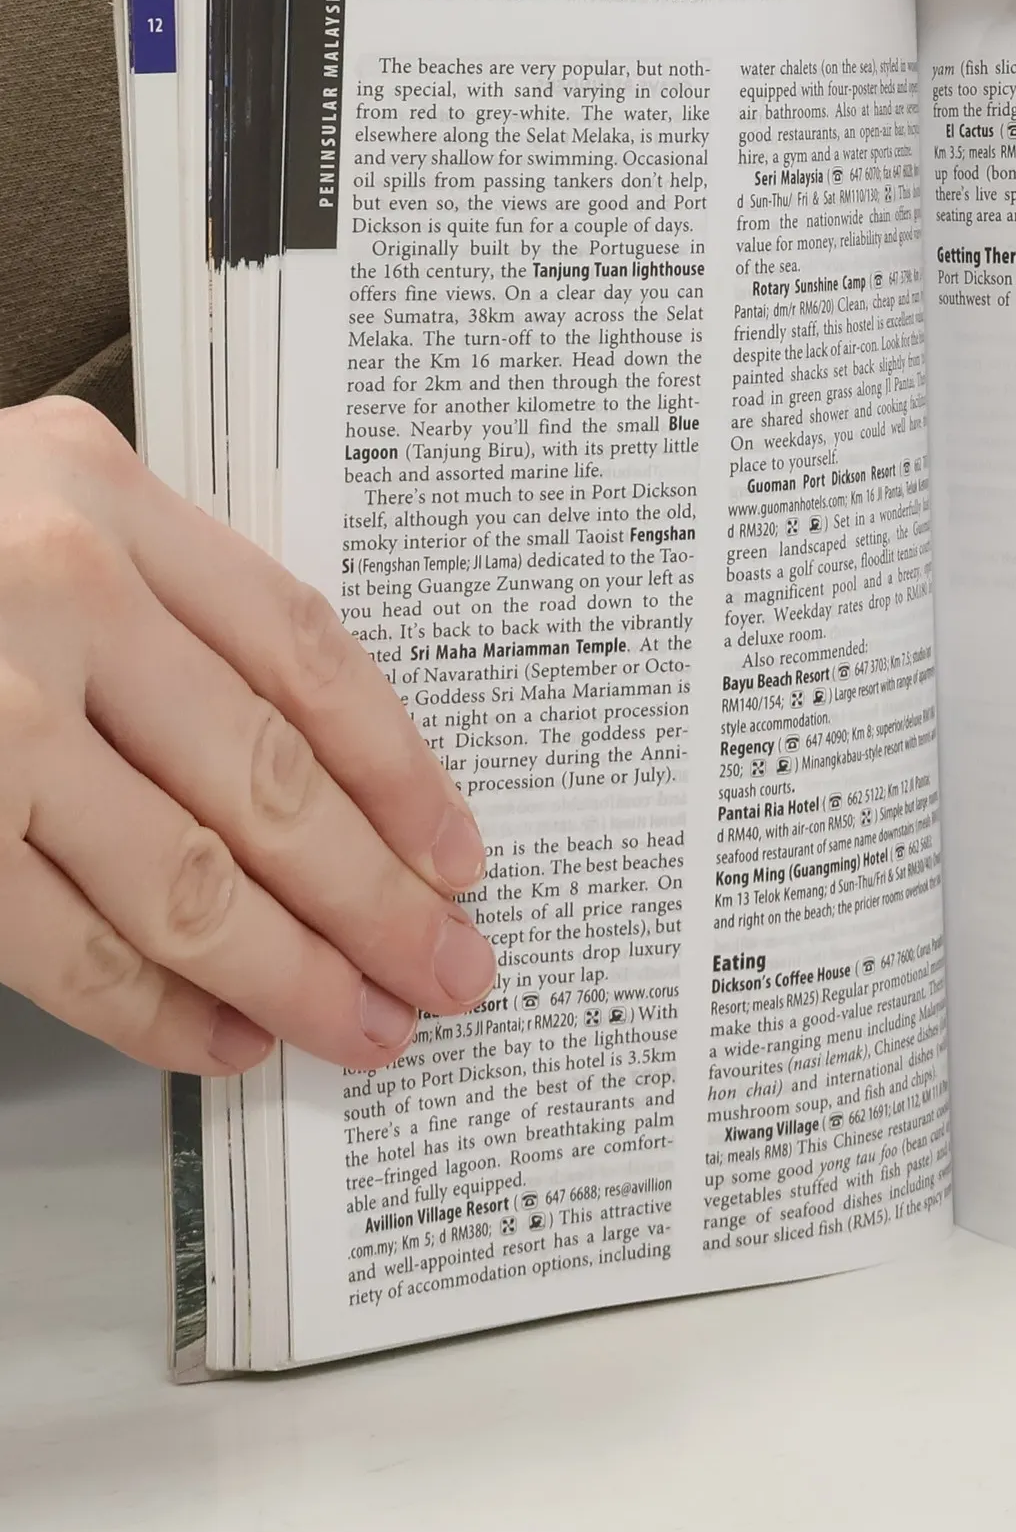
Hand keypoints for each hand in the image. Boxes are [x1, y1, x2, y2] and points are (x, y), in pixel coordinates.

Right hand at [0, 400, 493, 1073]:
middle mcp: (46, 588)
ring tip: (366, 1023)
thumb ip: (152, 597)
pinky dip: (154, 1009)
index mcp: (95, 492)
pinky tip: (222, 1038)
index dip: (400, 768)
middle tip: (450, 967)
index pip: (304, 652)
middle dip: (376, 898)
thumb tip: (317, 769)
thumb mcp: (22, 505)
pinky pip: (61, 942)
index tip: (456, 853)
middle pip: (267, 779)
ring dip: (293, 972)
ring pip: (183, 877)